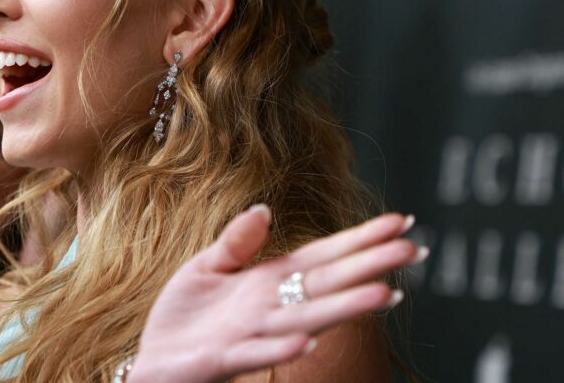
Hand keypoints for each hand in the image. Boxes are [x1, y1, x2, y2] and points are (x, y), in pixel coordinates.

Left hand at [128, 207, 420, 382]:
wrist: (153, 359)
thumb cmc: (184, 315)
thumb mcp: (207, 266)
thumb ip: (237, 241)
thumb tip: (264, 208)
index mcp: (268, 281)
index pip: (321, 256)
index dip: (358, 240)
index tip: (399, 222)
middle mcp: (270, 308)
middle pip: (326, 283)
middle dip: (369, 267)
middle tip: (414, 250)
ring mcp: (251, 334)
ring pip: (305, 319)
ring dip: (343, 308)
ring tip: (384, 294)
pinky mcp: (224, 358)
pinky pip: (257, 353)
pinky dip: (282, 348)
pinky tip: (306, 341)